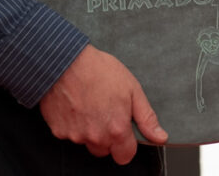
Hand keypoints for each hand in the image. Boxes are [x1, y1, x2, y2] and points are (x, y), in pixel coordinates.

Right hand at [38, 44, 166, 163]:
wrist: (66, 61)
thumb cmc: (99, 71)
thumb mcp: (132, 89)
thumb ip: (146, 117)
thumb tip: (160, 136)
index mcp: (116, 130)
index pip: (125, 156)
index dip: (126, 146)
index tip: (124, 133)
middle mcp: (96, 137)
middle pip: (105, 150)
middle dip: (107, 137)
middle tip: (105, 112)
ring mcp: (75, 135)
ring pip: (86, 142)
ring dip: (89, 130)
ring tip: (89, 104)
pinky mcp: (58, 130)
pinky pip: (69, 134)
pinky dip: (72, 124)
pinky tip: (76, 105)